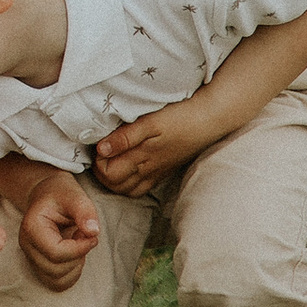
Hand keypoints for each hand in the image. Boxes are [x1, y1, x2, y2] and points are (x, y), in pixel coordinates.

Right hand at [16, 171, 103, 292]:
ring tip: (78, 244)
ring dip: (75, 266)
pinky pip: (57, 283)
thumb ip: (85, 211)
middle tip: (84, 236)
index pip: (56, 253)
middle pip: (55, 269)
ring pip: (57, 280)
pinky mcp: (39, 266)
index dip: (79, 248)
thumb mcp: (74, 195)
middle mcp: (26, 246)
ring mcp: (31, 258)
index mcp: (31, 227)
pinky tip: (75, 255)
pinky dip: (71, 274)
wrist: (48, 195)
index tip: (91, 235)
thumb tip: (93, 232)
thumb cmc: (60, 194)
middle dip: (78, 256)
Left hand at [92, 99, 211, 193]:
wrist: (208, 120)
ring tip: (111, 158)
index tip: (99, 144)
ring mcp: (155, 172)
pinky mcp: (162, 171)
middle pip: (114, 185)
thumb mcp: (149, 122)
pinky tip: (127, 167)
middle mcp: (147, 170)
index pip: (107, 173)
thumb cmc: (178, 116)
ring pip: (126, 189)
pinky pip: (140, 187)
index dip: (98, 161)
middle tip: (101, 151)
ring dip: (113, 178)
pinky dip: (128, 182)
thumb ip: (124, 137)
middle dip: (101, 171)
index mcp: (141, 157)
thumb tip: (101, 150)